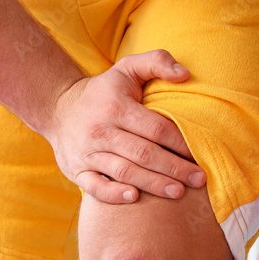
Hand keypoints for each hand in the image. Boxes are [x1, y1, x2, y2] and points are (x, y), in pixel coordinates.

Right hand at [46, 49, 206, 203]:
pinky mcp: (76, 171)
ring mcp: (87, 153)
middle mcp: (101, 131)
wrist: (58, 108)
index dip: (181, 143)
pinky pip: (96, 187)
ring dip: (154, 184)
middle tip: (199, 179)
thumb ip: (157, 62)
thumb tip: (185, 74)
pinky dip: (114, 194)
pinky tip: (135, 197)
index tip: (200, 154)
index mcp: (117, 107)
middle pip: (144, 154)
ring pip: (125, 172)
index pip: (156, 128)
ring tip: (179, 192)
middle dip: (174, 168)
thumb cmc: (104, 92)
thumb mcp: (127, 68)